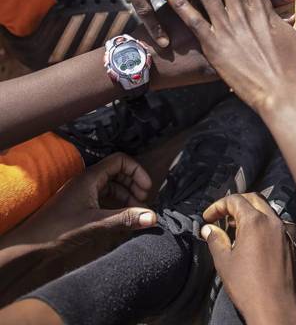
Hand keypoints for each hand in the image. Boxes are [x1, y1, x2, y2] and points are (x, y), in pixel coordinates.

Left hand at [4, 153, 155, 246]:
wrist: (28, 247)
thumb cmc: (59, 230)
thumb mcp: (96, 223)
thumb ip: (125, 219)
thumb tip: (153, 217)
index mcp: (90, 177)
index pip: (120, 160)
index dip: (136, 172)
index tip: (146, 189)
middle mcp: (87, 181)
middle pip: (118, 172)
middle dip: (133, 184)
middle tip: (143, 201)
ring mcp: (82, 192)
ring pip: (111, 185)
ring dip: (126, 194)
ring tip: (134, 211)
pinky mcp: (79, 205)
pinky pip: (103, 196)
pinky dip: (115, 203)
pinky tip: (120, 217)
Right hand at [201, 194, 295, 324]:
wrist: (275, 306)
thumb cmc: (248, 286)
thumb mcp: (224, 262)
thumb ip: (215, 240)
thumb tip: (208, 228)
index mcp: (255, 221)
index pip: (235, 200)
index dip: (218, 205)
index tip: (208, 217)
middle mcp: (273, 220)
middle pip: (253, 199)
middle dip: (235, 204)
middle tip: (222, 216)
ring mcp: (285, 230)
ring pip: (267, 210)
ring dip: (250, 213)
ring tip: (236, 228)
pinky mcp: (293, 241)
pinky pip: (278, 224)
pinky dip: (264, 224)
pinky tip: (255, 240)